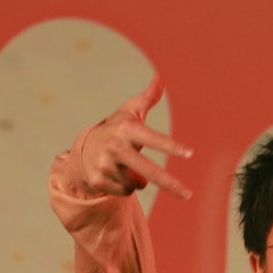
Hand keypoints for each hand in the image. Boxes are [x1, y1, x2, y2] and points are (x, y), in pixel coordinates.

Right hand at [68, 76, 192, 199]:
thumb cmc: (116, 128)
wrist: (82, 149)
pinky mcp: (99, 181)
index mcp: (126, 129)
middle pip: (149, 172)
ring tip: (126, 165)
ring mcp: (105, 165)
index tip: (189, 154)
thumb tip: (161, 76)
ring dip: (138, 179)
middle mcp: (115, 147)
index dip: (171, 147)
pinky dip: (126, 186)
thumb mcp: (130, 111)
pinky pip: (127, 192)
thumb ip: (149, 96)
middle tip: (188, 196)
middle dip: (170, 184)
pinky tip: (115, 174)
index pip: (153, 139)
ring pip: (139, 183)